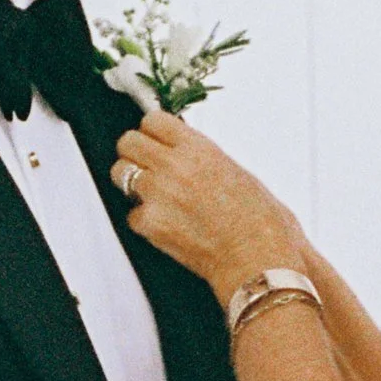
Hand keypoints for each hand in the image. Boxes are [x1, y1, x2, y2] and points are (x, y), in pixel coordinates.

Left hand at [113, 110, 308, 306]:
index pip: (153, 120)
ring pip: (120, 174)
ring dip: (132, 184)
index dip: (152, 132)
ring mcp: (158, 194)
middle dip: (134, 154)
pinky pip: (131, 215)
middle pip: (128, 142)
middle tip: (145, 168)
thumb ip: (207, 162)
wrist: (257, 260)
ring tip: (154, 198)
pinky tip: (166, 228)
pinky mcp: (150, 224)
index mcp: (198, 148)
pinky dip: (144, 222)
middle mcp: (173, 165)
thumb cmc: (261, 224)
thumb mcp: (239, 174)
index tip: (156, 142)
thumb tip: (193, 160)